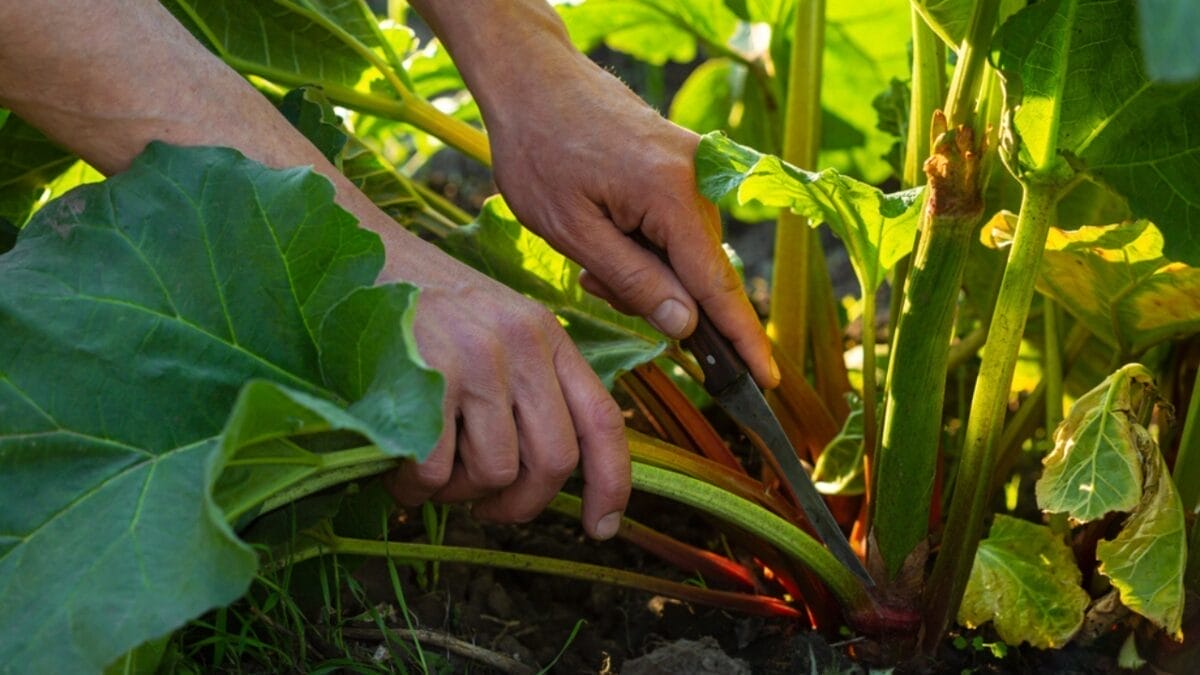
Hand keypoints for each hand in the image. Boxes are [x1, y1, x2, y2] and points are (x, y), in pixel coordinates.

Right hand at [381, 258, 629, 539]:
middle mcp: (521, 344)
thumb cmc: (420, 306)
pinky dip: (414, 487)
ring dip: (457, 492)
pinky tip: (397, 465)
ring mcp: (477, 359)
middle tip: (485, 507)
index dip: (611, 482)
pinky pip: (437, 472)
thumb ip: (528, 382)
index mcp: (546, 335)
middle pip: (553, 461)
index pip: (601, 419)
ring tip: (428, 467)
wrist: (351, 257)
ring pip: (494, 473)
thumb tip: (545, 472)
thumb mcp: (493, 326)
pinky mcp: (428, 377)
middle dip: (520, 504)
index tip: (602, 527)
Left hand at [483, 53, 778, 387]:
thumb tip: (687, 326)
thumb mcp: (572, 230)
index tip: (766, 382)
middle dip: (657, 296)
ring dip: (645, 268)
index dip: (741, 339)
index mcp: (672, 196)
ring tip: (591, 247)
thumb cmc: (539, 149)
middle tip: (594, 281)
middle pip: (699, 272)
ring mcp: (696, 166)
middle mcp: (699, 178)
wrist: (533, 78)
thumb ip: (632, 281)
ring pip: (686, 252)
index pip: (717, 287)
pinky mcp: (685, 161)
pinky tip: (607, 230)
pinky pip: (678, 224)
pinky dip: (647, 242)